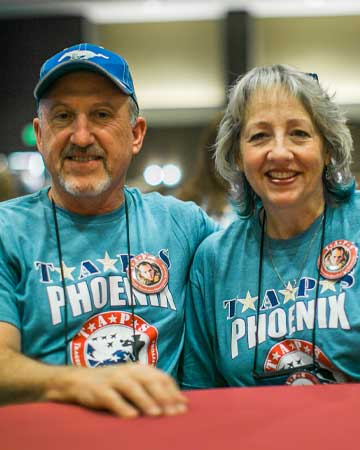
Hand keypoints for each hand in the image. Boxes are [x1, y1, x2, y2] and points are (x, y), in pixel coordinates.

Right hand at [47, 362, 187, 417]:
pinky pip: (112, 398)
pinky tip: (131, 417)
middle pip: (150, 381)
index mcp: (139, 368)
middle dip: (164, 397)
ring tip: (157, 414)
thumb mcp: (133, 381)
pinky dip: (122, 407)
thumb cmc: (112, 384)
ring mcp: (113, 379)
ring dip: (146, 401)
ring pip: (133, 388)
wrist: (77, 380)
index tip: (184, 406)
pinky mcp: (98, 390)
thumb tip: (182, 401)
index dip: (173, 391)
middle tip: (174, 413)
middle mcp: (128, 371)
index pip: (160, 377)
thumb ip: (154, 388)